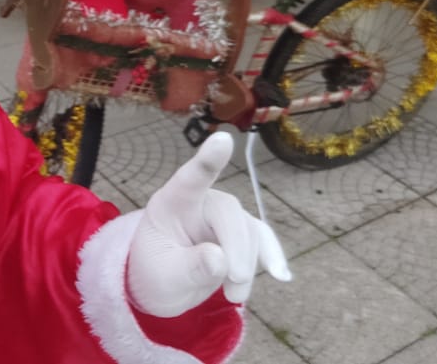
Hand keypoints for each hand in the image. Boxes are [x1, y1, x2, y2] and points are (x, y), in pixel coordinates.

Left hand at [126, 132, 290, 317]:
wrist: (164, 286)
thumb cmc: (156, 273)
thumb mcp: (163, 278)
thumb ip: (189, 268)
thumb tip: (220, 260)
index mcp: (172, 203)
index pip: (190, 178)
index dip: (207, 159)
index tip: (223, 139)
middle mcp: (200, 202)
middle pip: (228, 212)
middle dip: (236, 248)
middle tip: (235, 282)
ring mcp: (222, 216)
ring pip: (248, 230)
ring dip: (248, 265)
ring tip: (234, 297)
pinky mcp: (240, 233)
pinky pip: (261, 240)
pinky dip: (271, 258)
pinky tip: (280, 275)